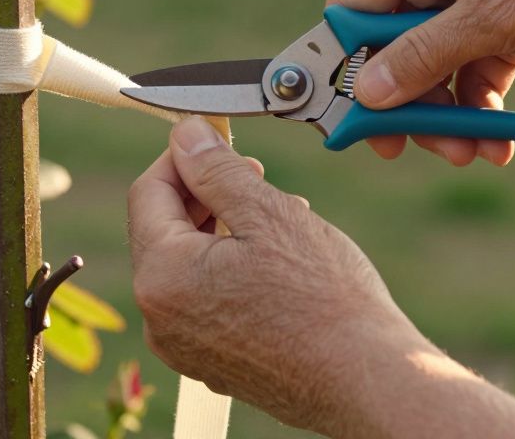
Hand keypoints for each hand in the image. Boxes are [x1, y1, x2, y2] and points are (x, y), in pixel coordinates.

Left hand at [127, 117, 422, 436]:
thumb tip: (186, 136)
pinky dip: (231, 269)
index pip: (148, 193)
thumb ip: (216, 169)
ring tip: (278, 215)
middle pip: (164, 230)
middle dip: (205, 194)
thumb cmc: (325, 300)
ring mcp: (184, 347)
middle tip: (253, 172)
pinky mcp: (212, 363)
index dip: (181, 157)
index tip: (214, 138)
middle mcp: (160, 319)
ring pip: (188, 264)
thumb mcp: (268, 212)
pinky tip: (277, 260)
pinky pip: (206, 300)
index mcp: (163, 277)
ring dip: (223, 229)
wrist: (366, 379)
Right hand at [327, 0, 514, 164]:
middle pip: (391, 42)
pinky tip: (497, 140)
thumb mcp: (491, 21)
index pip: (353, 3)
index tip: (346, 111)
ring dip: (444, 113)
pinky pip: (470, 70)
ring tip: (468, 150)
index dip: (345, 60)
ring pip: (433, 65)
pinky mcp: (504, 21)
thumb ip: (421, 58)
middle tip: (401, 146)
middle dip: (405, 98)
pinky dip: (478, 106)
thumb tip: (366, 94)